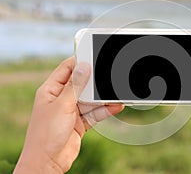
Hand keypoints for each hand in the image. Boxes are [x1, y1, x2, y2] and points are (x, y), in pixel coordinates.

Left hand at [14, 57, 123, 173]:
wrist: (47, 162)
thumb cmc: (46, 134)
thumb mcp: (62, 106)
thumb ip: (75, 87)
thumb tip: (84, 67)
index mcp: (51, 90)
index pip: (66, 69)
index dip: (79, 61)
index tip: (94, 55)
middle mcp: (61, 99)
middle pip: (82, 84)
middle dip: (95, 81)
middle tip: (109, 73)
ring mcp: (71, 111)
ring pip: (91, 99)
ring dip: (103, 97)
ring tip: (117, 92)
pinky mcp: (80, 123)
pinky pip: (95, 113)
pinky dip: (105, 110)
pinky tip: (116, 106)